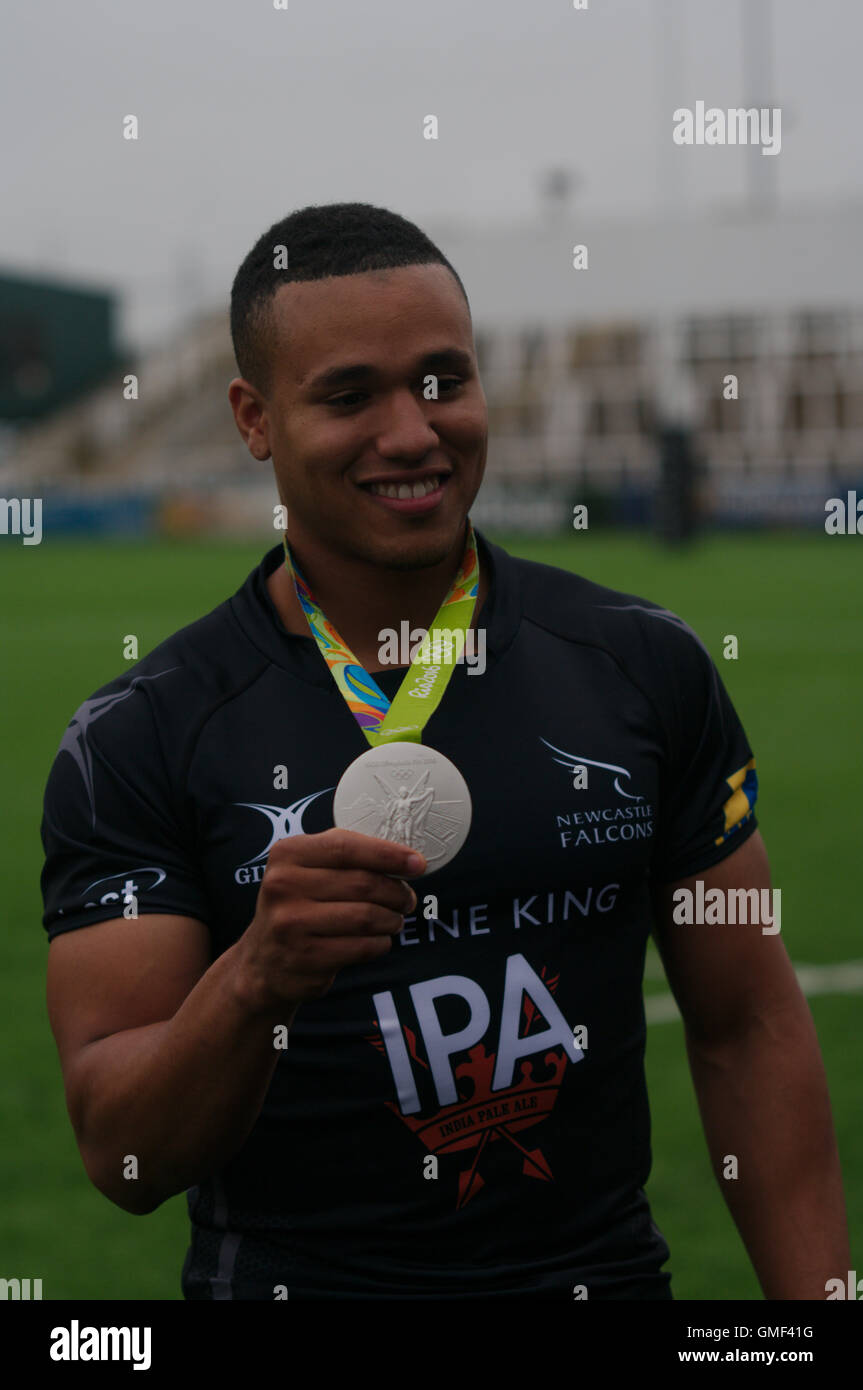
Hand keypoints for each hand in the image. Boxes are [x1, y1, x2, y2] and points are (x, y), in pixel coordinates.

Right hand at [232, 828, 424, 1013]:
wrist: (263, 962)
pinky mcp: (305, 958)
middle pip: (362, 884)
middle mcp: (283, 886)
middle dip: (396, 892)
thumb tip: (406, 858)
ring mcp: (291, 924)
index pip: (346, 847)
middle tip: (407, 899)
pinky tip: (378, 941)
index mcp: (287, 854)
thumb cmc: (299, 906)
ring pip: (366, 917)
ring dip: (392, 920)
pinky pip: (362, 947)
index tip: (418, 863)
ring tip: (395, 920)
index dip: (389, 855)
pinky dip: (380, 943)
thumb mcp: (307, 870)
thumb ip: (346, 856)